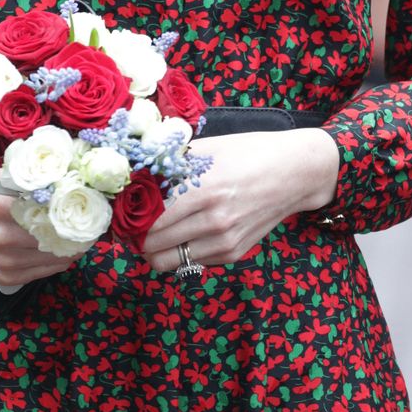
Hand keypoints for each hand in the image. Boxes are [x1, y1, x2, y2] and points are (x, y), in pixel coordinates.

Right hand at [0, 147, 83, 288]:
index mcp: (2, 206)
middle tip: (95, 227)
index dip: (76, 215)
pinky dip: (54, 264)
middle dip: (77, 236)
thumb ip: (38, 179)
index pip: (49, 216)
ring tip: (85, 240)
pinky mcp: (0, 273)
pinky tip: (66, 254)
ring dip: (70, 252)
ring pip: (48, 260)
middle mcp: (0, 236)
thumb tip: (76, 179)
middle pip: (52, 241)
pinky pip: (36, 274)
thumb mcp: (9, 172)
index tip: (95, 212)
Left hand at [140, 129, 339, 272]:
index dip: (125, 216)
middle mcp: (212, 221)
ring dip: (151, 248)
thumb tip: (130, 175)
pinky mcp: (232, 254)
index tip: (117, 209)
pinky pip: (188, 262)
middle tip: (128, 221)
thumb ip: (169, 164)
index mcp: (202, 189)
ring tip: (150, 230)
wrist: (293, 173)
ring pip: (164, 261)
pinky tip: (182, 231)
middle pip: (150, 244)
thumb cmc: (246, 152)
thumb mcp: (206, 149)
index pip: (145, 217)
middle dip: (133, 234)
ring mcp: (223, 242)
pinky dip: (177, 250)